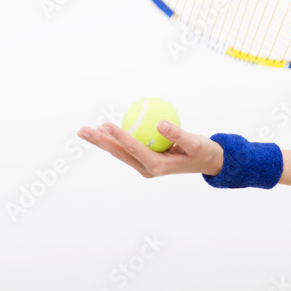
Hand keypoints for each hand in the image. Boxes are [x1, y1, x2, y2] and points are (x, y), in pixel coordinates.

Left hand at [77, 120, 223, 177]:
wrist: (208, 162)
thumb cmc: (203, 152)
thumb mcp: (195, 143)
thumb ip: (177, 134)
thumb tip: (160, 122)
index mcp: (156, 165)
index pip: (133, 149)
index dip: (119, 136)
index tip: (106, 124)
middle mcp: (146, 168)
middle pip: (118, 153)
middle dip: (99, 142)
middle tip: (82, 130)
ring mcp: (144, 165)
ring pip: (119, 152)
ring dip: (102, 141)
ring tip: (85, 131)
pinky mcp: (146, 161)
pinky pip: (128, 148)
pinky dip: (115, 139)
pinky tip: (106, 129)